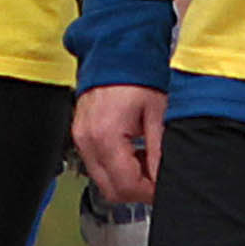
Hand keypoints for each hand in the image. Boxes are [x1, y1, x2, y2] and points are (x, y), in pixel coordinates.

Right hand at [73, 83, 165, 209]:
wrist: (114, 51)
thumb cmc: (135, 74)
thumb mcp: (157, 113)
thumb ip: (159, 150)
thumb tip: (163, 177)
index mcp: (106, 136)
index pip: (126, 185)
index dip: (149, 193)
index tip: (163, 189)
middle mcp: (88, 141)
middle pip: (111, 190)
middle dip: (137, 191)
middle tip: (157, 179)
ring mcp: (81, 139)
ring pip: (102, 181)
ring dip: (126, 180)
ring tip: (148, 162)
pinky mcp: (81, 135)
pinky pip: (96, 164)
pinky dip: (116, 167)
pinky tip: (133, 153)